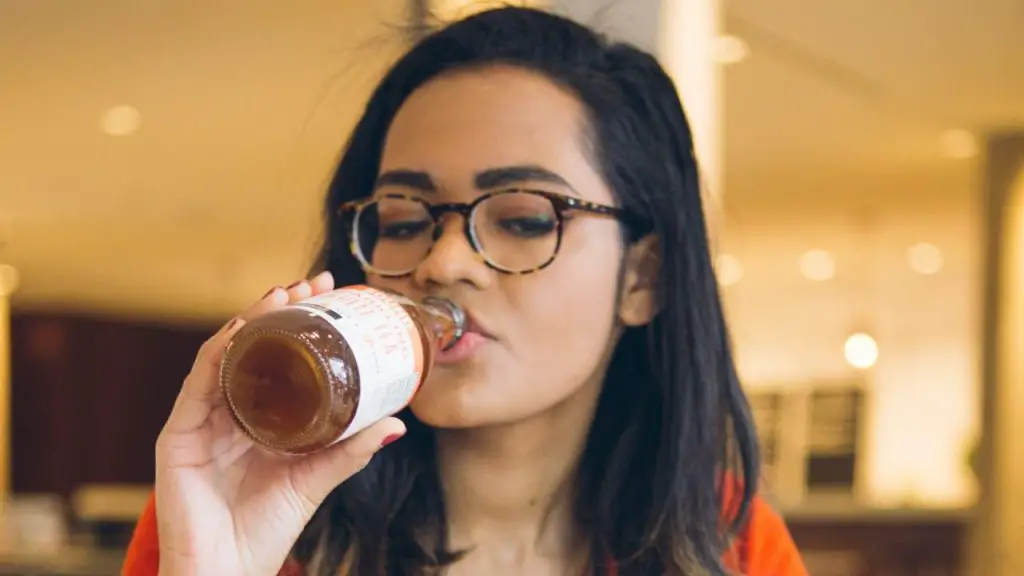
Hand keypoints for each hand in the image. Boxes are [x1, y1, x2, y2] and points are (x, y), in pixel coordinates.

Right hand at [153, 272, 405, 575]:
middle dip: (279, 310)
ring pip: (225, 355)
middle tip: (313, 283)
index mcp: (258, 420)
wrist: (228, 572)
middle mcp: (227, 413)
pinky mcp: (179, 436)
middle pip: (251, 348)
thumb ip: (350, 451)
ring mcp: (201, 421)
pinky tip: (242, 329)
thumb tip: (397, 424)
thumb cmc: (266, 530)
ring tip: (284, 296)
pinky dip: (220, 351)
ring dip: (252, 320)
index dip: (299, 324)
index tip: (329, 294)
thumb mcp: (316, 479)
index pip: (276, 358)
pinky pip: (198, 383)